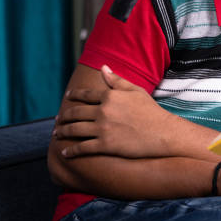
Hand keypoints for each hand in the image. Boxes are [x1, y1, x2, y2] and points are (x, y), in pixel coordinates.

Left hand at [54, 65, 178, 158]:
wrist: (162, 132)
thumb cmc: (151, 110)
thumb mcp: (135, 91)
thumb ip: (117, 80)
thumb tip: (103, 67)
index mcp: (110, 96)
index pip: (85, 95)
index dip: (74, 96)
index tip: (67, 97)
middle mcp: (103, 111)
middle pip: (75, 113)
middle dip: (64, 116)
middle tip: (58, 119)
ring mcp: (103, 129)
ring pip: (74, 130)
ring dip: (63, 132)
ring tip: (57, 134)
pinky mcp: (105, 145)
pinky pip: (82, 148)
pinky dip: (71, 150)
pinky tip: (65, 152)